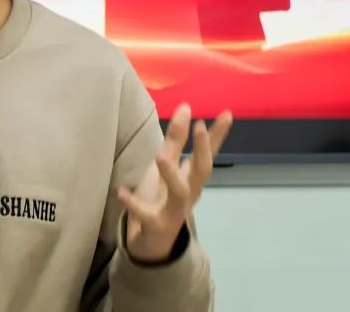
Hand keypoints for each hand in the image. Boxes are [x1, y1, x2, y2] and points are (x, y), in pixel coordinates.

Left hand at [118, 104, 232, 263]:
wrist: (154, 242)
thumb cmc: (162, 197)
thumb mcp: (169, 165)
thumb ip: (176, 139)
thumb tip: (186, 106)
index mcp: (193, 177)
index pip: (210, 152)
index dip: (218, 133)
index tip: (227, 113)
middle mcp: (189, 192)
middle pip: (202, 170)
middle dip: (202, 149)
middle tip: (199, 125)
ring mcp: (174, 209)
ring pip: (179, 192)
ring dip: (171, 174)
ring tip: (160, 157)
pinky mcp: (156, 224)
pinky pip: (146, 215)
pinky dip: (134, 204)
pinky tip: (122, 192)